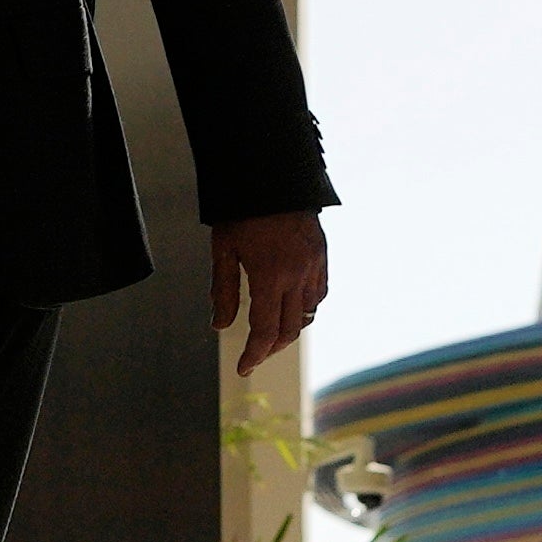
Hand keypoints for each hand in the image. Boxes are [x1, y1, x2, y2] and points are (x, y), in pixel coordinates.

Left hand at [210, 210, 328, 364]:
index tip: (243, 368)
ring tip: (271, 333)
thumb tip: (220, 326)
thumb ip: (222, 291)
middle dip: (269, 348)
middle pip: (288, 330)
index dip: (254, 355)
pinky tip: (292, 308)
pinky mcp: (322, 255)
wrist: (272, 172)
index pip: (264, 331)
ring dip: (289, 329)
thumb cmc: (242, 209)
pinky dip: (306, 308)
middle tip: (254, 355)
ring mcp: (313, 266)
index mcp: (270, 277)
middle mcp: (297, 276)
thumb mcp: (223, 250)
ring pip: (307, 315)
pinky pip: (319, 294)